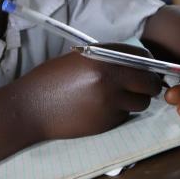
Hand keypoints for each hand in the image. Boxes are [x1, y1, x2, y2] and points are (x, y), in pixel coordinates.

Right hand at [18, 45, 162, 139]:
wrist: (30, 108)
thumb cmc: (50, 80)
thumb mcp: (80, 59)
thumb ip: (108, 60)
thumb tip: (136, 64)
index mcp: (102, 57)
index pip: (142, 56)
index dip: (147, 62)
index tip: (146, 67)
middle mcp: (110, 78)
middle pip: (149, 82)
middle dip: (149, 84)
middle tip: (141, 86)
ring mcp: (110, 102)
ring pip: (141, 102)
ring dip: (135, 100)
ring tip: (116, 98)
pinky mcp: (107, 122)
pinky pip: (125, 116)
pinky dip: (118, 113)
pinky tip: (98, 109)